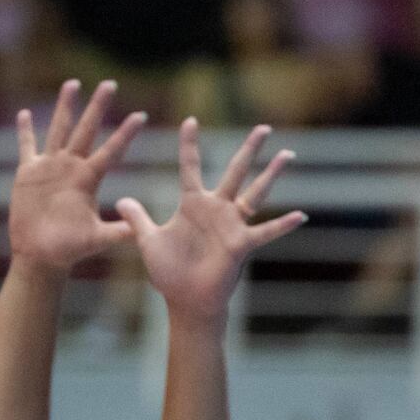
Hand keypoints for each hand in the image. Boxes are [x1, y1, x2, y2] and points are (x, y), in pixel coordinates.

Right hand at [8, 79, 145, 272]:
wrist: (41, 255)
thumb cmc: (69, 249)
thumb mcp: (96, 240)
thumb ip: (116, 232)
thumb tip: (139, 232)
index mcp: (89, 179)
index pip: (111, 151)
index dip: (125, 134)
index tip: (141, 115)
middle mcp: (72, 167)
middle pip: (87, 130)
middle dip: (97, 107)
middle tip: (110, 83)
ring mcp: (50, 167)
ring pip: (59, 130)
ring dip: (65, 107)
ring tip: (73, 84)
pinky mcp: (29, 174)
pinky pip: (27, 147)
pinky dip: (25, 131)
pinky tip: (25, 114)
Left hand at [117, 119, 304, 328]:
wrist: (185, 300)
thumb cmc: (169, 272)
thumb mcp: (149, 241)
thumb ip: (138, 218)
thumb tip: (120, 199)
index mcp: (192, 204)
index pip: (191, 167)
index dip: (190, 145)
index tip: (191, 120)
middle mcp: (216, 208)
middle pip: (235, 171)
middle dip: (249, 149)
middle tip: (263, 127)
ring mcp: (231, 225)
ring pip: (255, 193)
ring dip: (271, 174)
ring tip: (288, 153)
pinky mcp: (240, 244)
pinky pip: (264, 232)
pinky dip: (281, 225)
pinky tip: (299, 215)